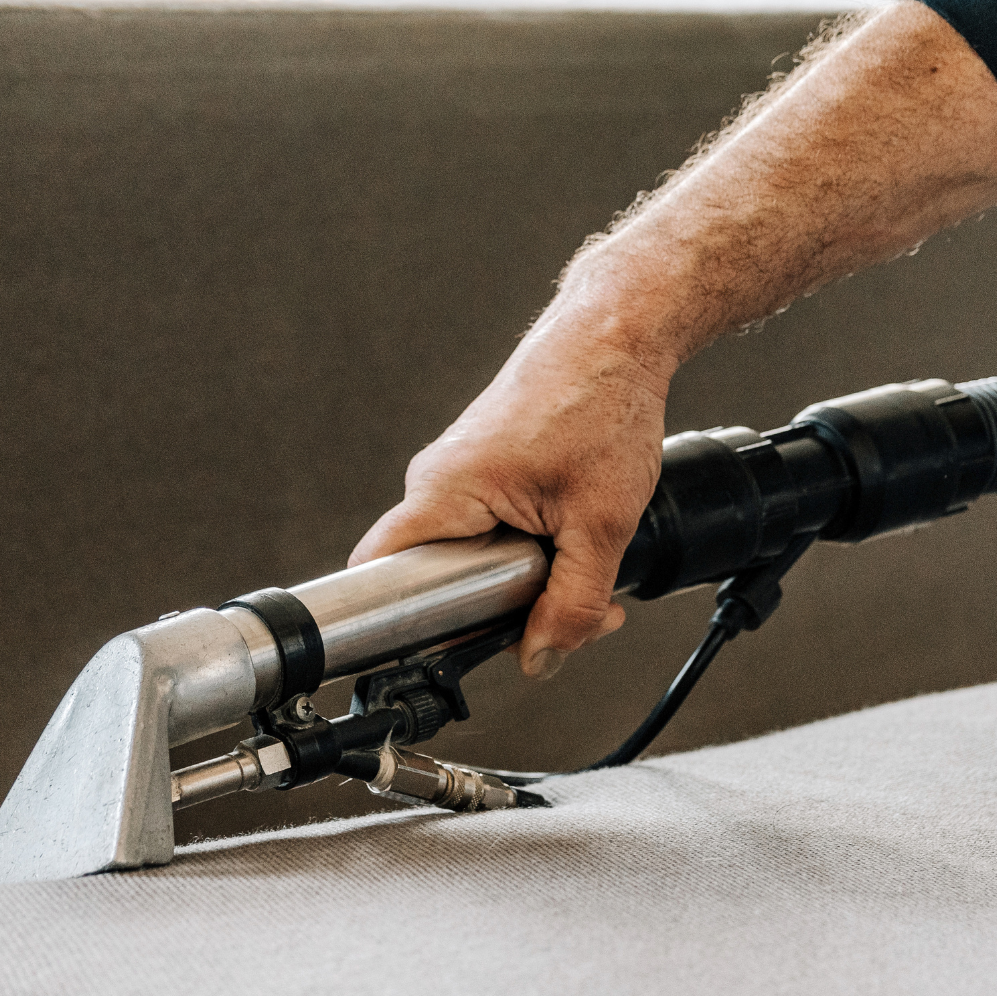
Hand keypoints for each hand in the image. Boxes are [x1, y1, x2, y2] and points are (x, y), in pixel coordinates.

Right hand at [349, 285, 674, 678]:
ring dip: (530, 577)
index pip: (378, 574)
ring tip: (587, 557)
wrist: (618, 335)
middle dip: (506, 609)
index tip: (447, 651)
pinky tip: (576, 534)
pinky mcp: (486, 470)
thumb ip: (572, 604)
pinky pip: (492, 530)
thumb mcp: (600, 525)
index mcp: (443, 492)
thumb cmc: (602, 403)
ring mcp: (461, 475)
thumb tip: (541, 660)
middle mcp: (438, 481)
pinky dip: (535, 545)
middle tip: (569, 610)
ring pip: (475, 558)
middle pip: (440, 581)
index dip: (405, 625)